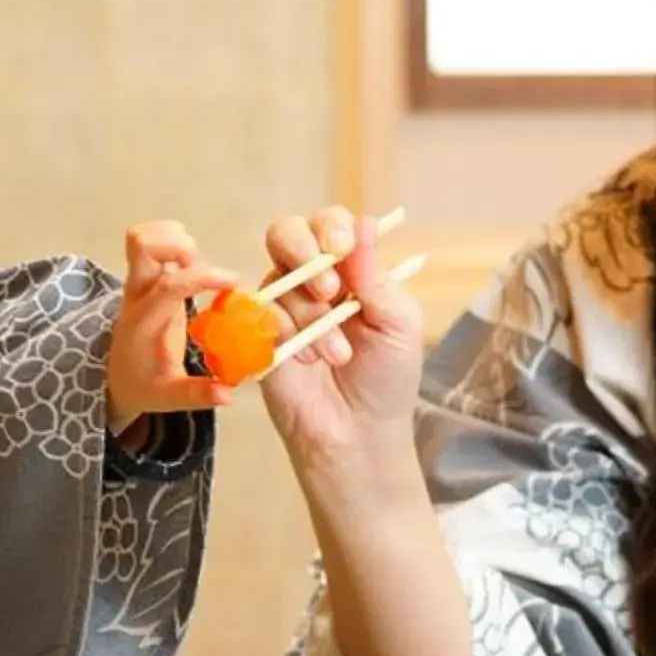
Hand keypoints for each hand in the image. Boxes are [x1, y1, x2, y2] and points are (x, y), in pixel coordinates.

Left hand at [106, 221, 239, 433]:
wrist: (116, 380)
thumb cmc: (143, 386)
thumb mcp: (169, 398)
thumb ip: (197, 394)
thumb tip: (228, 394)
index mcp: (143, 322)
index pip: (167, 285)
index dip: (201, 276)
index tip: (232, 283)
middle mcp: (136, 295)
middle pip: (142, 246)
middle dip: (181, 247)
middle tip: (206, 272)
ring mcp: (136, 282)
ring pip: (143, 238)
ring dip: (176, 240)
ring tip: (198, 267)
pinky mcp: (142, 277)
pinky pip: (148, 242)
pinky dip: (171, 240)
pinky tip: (189, 263)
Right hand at [254, 206, 424, 476]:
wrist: (357, 433)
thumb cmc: (386, 378)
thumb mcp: (398, 324)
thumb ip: (378, 277)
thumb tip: (365, 223)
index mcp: (350, 269)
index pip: (330, 225)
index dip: (330, 228)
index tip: (341, 249)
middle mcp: (312, 279)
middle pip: (286, 233)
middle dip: (304, 253)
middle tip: (329, 290)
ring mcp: (283, 306)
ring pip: (278, 280)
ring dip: (311, 317)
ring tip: (337, 355)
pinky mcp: (258, 335)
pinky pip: (256, 313)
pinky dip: (284, 333)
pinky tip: (307, 360)